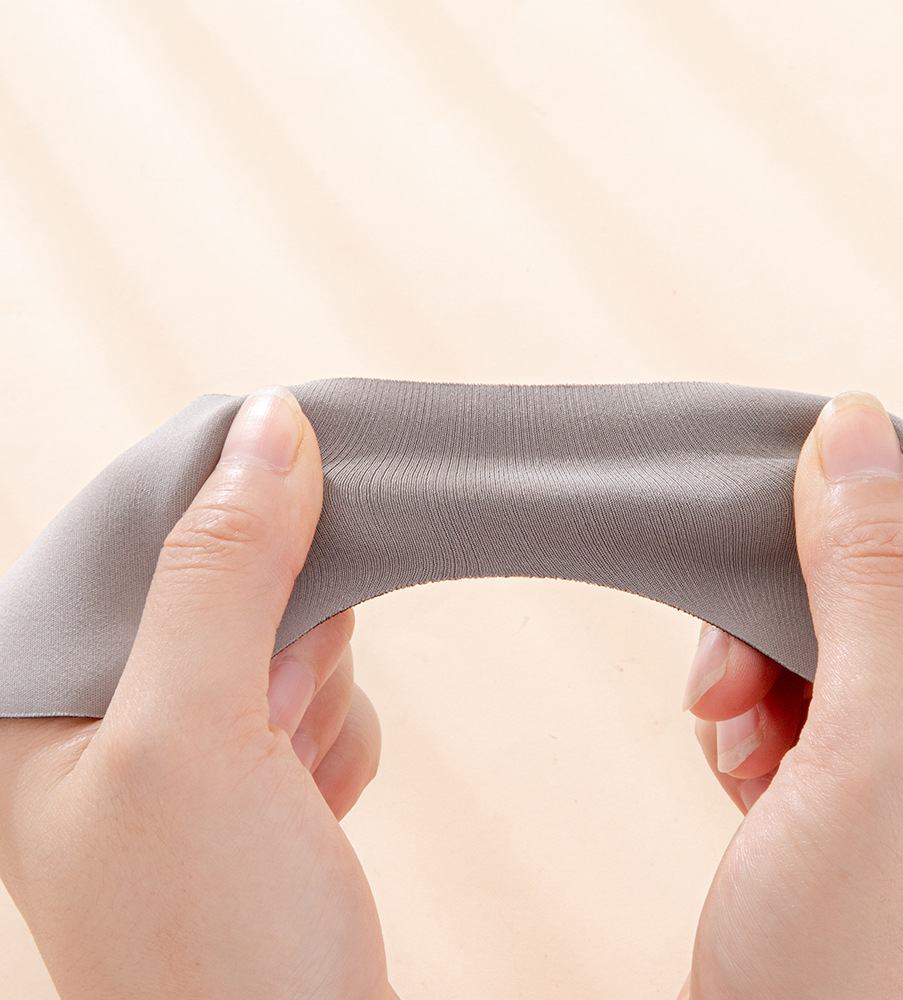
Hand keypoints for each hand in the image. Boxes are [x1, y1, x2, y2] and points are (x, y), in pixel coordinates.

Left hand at [0, 386, 397, 999]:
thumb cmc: (212, 955)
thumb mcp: (196, 734)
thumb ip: (223, 571)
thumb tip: (269, 427)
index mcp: (29, 704)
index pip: (128, 537)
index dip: (221, 526)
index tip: (290, 534)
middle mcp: (94, 727)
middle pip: (219, 585)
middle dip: (279, 635)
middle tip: (271, 711)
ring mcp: (178, 758)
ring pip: (281, 636)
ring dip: (314, 687)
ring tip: (291, 771)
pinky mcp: (250, 785)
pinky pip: (316, 697)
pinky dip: (334, 732)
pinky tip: (312, 794)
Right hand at [677, 390, 902, 998]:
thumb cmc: (862, 973)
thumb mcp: (875, 752)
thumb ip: (873, 584)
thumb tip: (854, 431)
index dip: (862, 530)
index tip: (781, 532)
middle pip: (883, 599)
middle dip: (786, 622)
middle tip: (739, 681)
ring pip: (830, 648)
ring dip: (758, 674)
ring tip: (738, 740)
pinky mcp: (861, 797)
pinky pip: (804, 706)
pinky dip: (755, 718)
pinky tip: (743, 761)